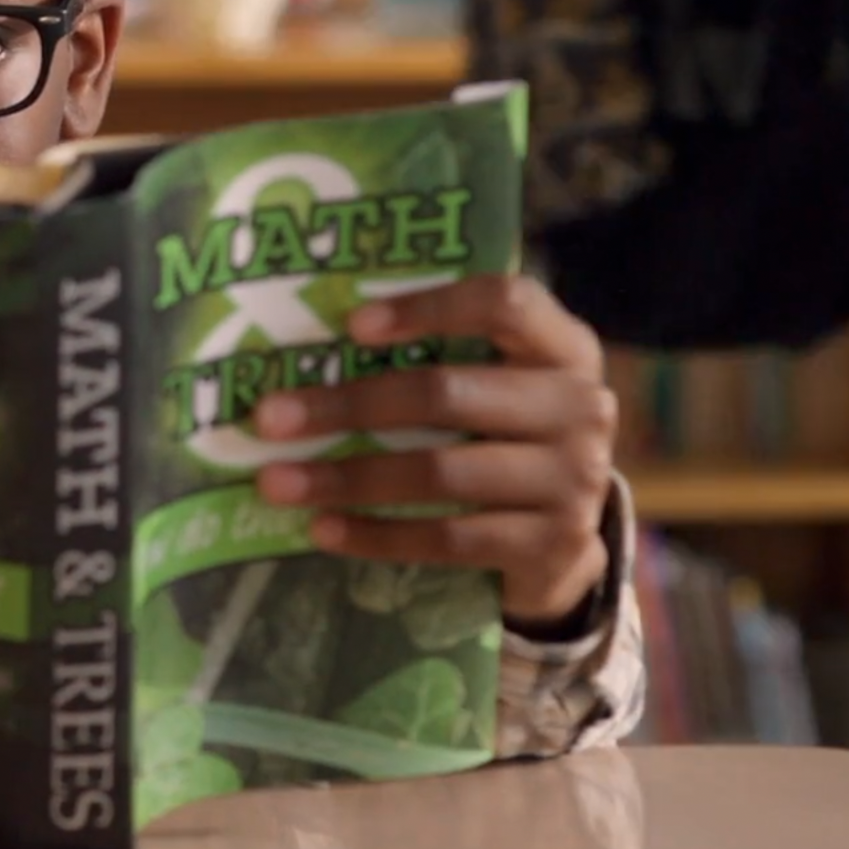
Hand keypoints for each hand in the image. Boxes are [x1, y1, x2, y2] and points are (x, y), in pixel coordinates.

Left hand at [250, 274, 616, 627]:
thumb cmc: (499, 435)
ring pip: (440, 471)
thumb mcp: (492, 383)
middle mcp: (580, 407)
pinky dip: (377, 535)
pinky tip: (322, 530)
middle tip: (268, 419)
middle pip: (446, 394)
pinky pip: (448, 538)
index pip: (504, 303)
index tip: (352, 326)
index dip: (428, 307)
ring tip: (276, 483)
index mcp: (563, 347)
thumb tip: (305, 347)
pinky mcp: (553, 545)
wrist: (559, 539)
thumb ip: (433, 356)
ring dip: (347, 478)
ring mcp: (573, 480)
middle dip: (346, 406)